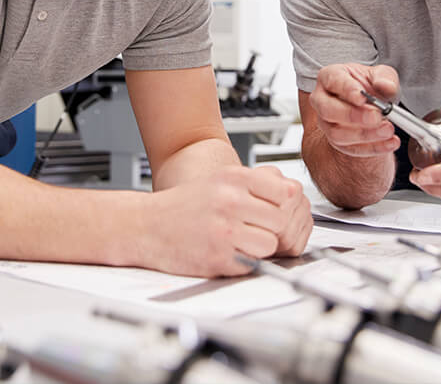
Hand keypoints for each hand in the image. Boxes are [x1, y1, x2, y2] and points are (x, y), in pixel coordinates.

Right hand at [143, 165, 311, 276]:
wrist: (146, 226)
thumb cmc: (185, 205)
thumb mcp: (219, 181)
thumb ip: (255, 185)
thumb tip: (293, 193)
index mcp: (233, 178)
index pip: (285, 190)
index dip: (283, 204)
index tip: (273, 211)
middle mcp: (230, 200)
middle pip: (281, 219)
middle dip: (272, 228)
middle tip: (256, 230)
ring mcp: (224, 230)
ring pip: (270, 243)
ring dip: (261, 247)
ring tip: (242, 242)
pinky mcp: (218, 257)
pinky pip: (252, 263)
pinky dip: (244, 261)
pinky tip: (227, 251)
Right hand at [308, 63, 401, 157]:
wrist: (373, 106)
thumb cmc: (371, 86)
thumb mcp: (382, 74)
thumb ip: (385, 78)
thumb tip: (385, 86)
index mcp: (329, 76)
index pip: (333, 81)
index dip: (347, 90)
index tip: (362, 97)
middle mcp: (322, 100)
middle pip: (328, 110)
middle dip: (353, 116)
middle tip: (377, 117)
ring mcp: (326, 123)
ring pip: (337, 134)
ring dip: (365, 135)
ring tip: (387, 130)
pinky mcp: (336, 142)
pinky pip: (350, 149)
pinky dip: (372, 148)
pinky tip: (390, 142)